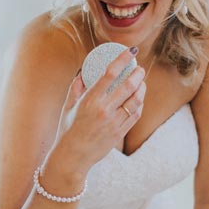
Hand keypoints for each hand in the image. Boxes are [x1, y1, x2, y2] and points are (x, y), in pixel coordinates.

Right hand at [51, 48, 145, 175]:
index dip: (123, 60)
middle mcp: (104, 110)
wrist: (72, 157)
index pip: (110, 74)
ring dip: (142, 88)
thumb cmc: (67, 130)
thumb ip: (76, 87)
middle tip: (139, 68)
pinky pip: (135, 114)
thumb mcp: (68, 106)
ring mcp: (114, 122)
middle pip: (128, 85)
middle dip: (138, 73)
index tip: (131, 52)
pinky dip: (139, 104)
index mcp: (90, 100)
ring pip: (136, 100)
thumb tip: (83, 71)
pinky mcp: (120, 133)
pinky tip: (138, 99)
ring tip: (141, 82)